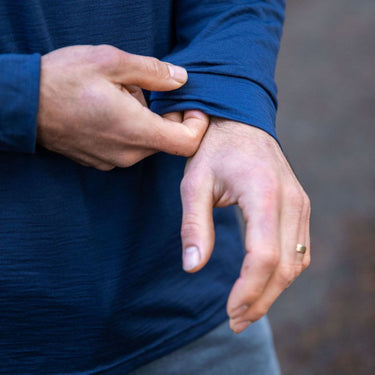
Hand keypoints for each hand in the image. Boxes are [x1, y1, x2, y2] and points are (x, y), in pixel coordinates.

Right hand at [37, 45, 208, 169]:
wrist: (23, 105)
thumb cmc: (63, 80)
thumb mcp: (110, 62)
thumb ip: (153, 72)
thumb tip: (181, 80)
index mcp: (136, 130)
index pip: (187, 143)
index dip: (197, 125)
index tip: (190, 106)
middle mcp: (128, 153)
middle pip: (167, 141)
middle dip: (166, 116)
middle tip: (145, 91)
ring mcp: (114, 161)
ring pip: (147, 143)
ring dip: (145, 121)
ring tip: (120, 98)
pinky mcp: (102, 162)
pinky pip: (129, 148)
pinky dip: (130, 131)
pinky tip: (108, 112)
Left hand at [171, 114, 310, 333]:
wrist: (239, 123)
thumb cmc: (213, 150)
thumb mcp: (194, 182)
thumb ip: (194, 225)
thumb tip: (192, 267)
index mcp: (264, 193)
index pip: (264, 255)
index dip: (249, 290)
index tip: (229, 311)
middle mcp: (291, 201)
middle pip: (285, 266)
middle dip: (261, 300)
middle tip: (236, 321)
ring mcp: (301, 204)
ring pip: (297, 262)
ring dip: (273, 291)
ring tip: (247, 310)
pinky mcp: (300, 207)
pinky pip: (300, 250)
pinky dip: (284, 273)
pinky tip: (263, 283)